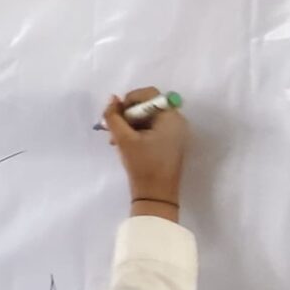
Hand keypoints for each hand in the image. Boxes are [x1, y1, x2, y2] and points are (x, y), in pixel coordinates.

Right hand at [104, 86, 188, 218]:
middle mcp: (177, 122)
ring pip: (148, 119)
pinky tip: (126, 145)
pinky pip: (152, 129)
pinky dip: (138, 133)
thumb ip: (114, 117)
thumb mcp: (124, 139)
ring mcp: (175, 133)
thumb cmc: (143, 165)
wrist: (156, 196)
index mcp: (171, 117)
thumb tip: (112, 99)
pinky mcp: (170, 144)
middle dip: (128, 115)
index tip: (117, 115)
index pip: (150, 94)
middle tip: (113, 129)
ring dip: (130, 125)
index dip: (130, 99)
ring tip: (116, 140)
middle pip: (148, 106)